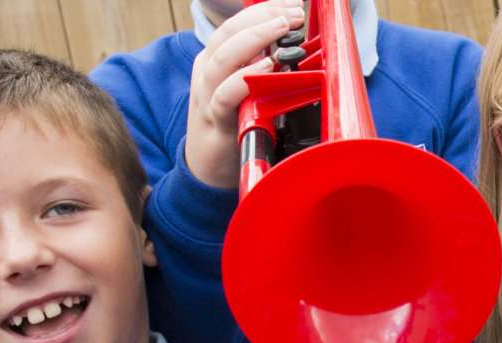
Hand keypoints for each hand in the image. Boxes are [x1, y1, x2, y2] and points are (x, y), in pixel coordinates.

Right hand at [185, 0, 306, 188]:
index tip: (292, 3)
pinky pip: (225, 95)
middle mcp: (206, 73)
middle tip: (294, 12)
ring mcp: (207, 96)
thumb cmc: (231, 124)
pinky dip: (246, 78)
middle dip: (263, 16)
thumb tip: (291, 47)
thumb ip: (258, 67)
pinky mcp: (215, 122)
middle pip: (229, 32)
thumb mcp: (242, 88)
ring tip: (283, 26)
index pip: (236, 23)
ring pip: (224, 57)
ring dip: (256, 38)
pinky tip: (268, 67)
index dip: (263, 9)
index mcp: (213, 60)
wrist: (207, 168)